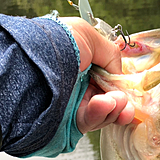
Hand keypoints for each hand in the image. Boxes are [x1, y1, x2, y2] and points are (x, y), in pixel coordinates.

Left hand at [60, 17, 134, 133]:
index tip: (128, 92)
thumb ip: (111, 55)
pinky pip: (89, 122)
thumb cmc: (56, 44)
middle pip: (109, 101)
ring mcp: (73, 105)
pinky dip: (100, 114)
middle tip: (124, 101)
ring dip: (114, 108)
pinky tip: (105, 104)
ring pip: (103, 114)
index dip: (120, 88)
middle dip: (121, 102)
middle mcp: (78, 86)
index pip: (108, 82)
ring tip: (115, 101)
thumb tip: (119, 75)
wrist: (30, 64)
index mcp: (82, 66)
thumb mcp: (88, 37)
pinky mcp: (67, 122)